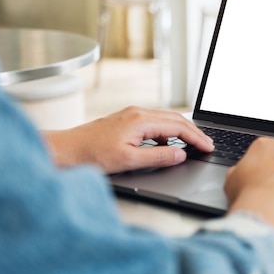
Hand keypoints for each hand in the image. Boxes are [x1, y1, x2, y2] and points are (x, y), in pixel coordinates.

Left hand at [43, 106, 213, 173]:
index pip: (178, 127)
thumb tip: (180, 154)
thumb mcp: (128, 160)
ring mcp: (131, 114)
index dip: (197, 138)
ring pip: (165, 119)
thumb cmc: (91, 155)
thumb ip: (158, 157)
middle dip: (194, 132)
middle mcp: (137, 113)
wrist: (65, 149)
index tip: (208, 147)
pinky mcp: (126, 120)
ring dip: (181, 131)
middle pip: (175, 119)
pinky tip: (167, 144)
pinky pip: (154, 122)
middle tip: (207, 145)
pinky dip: (167, 132)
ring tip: (193, 144)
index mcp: (141, 120)